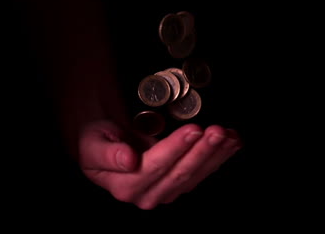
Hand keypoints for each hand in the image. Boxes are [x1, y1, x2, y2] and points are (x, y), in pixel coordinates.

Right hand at [78, 120, 241, 209]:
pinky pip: (203, 171)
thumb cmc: (98, 141)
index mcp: (126, 186)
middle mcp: (149, 194)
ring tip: (230, 136)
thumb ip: (107, 153)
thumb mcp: (91, 143)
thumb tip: (127, 160)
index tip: (193, 129)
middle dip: (202, 151)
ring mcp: (168, 190)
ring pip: (197, 174)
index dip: (176, 148)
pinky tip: (232, 142)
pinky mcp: (181, 182)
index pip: (155, 167)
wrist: (108, 144)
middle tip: (218, 132)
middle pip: (181, 173)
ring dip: (216, 154)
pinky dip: (220, 156)